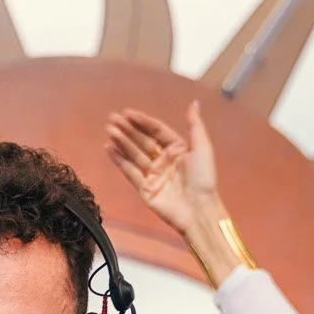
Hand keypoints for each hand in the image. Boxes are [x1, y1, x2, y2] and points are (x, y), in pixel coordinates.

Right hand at [105, 104, 218, 239]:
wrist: (198, 209)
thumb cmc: (204, 180)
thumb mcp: (202, 147)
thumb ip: (195, 125)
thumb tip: (194, 103)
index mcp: (178, 149)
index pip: (156, 130)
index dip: (142, 121)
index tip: (128, 113)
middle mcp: (164, 160)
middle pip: (142, 140)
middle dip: (128, 129)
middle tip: (113, 118)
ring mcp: (153, 174)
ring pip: (134, 154)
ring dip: (121, 142)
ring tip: (109, 130)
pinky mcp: (145, 188)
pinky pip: (129, 171)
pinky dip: (119, 160)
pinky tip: (109, 148)